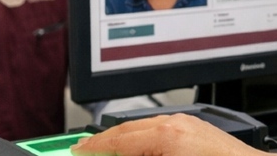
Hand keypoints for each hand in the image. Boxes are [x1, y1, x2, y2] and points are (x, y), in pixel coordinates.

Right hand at [71, 113, 267, 155]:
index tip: (77, 150)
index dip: (93, 146)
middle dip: (106, 142)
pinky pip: (163, 129)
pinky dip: (146, 139)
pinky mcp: (198, 128)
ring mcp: (190, 123)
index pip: (117, 140)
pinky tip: (144, 150)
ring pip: (145, 127)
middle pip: (128, 128)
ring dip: (127, 140)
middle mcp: (177, 123)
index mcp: (166, 136)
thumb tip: (118, 153)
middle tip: (88, 151)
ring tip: (113, 153)